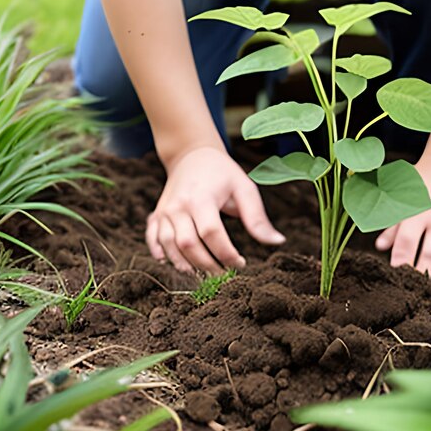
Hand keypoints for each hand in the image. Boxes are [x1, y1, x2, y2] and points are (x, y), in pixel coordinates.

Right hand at [146, 147, 284, 273]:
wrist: (193, 155)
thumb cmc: (223, 173)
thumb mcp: (244, 189)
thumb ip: (257, 218)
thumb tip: (277, 242)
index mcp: (201, 198)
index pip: (211, 233)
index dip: (226, 254)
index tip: (241, 264)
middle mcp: (178, 205)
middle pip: (189, 244)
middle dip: (207, 265)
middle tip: (224, 274)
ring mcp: (164, 211)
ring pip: (170, 246)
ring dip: (186, 265)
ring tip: (205, 274)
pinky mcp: (157, 215)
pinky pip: (152, 239)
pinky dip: (161, 254)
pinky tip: (175, 263)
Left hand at [375, 154, 430, 275]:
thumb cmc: (423, 182)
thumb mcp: (403, 195)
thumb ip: (392, 221)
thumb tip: (380, 246)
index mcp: (418, 212)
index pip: (406, 244)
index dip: (401, 262)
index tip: (397, 274)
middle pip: (430, 255)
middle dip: (421, 273)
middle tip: (417, 284)